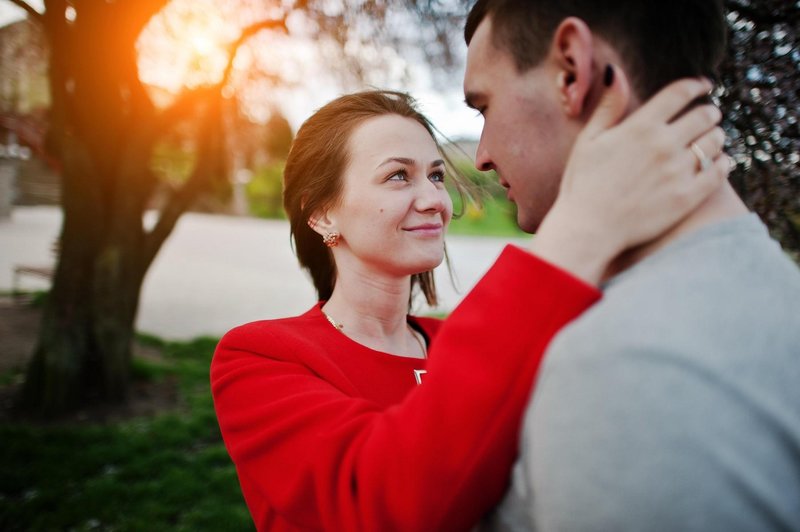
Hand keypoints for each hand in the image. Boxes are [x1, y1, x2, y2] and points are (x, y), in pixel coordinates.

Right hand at [531, 66, 729, 284]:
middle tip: (708, 116)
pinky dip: (723, 163)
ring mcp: (678, 172)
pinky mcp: (687, 197)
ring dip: (716, 136)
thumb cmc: (583, 184)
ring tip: (710, 140)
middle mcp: (663, 145)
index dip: (696, 85)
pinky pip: (719, 171)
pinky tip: (718, 163)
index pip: (680, 93)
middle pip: (704, 115)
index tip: (703, 86)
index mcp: (640, 127)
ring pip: (715, 142)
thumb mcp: (589, 140)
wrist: (588, 229)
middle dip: (708, 112)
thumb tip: (615, 72)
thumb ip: (608, 106)